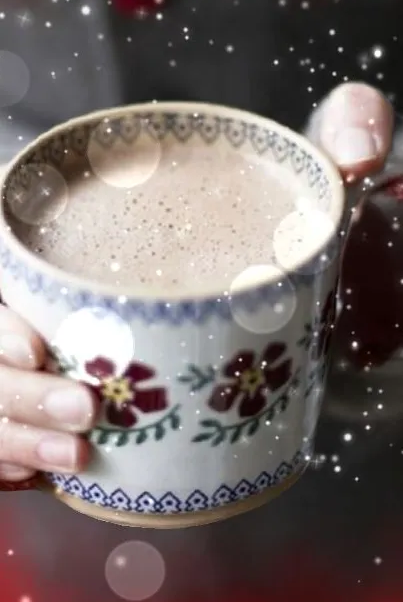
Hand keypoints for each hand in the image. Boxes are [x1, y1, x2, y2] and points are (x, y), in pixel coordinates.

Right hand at [0, 82, 393, 485]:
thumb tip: (358, 147)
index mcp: (83, 209)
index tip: (36, 339)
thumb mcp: (302, 172)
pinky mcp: (72, 386)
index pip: (6, 239)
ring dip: (14, 429)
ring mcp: (60, 334)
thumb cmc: (278, 218)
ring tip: (75, 453)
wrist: (292, 279)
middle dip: (13, 385)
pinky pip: (11, 430)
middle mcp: (57, 276)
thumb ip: (344, 128)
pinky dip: (13, 457)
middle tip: (83, 409)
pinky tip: (48, 473)